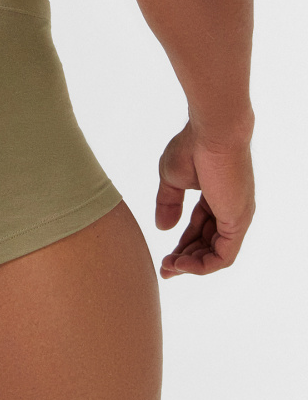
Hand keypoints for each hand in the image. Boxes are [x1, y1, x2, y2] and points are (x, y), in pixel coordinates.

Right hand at [155, 119, 254, 277]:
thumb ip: (168, 204)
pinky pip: (223, 256)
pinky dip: (203, 265)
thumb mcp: (171, 178)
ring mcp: (236, 216)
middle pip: (208, 244)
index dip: (182, 244)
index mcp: (216, 196)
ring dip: (192, 265)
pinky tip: (182, 264)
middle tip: (164, 268)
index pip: (201, 228)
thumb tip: (162, 228)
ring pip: (216, 254)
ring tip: (170, 268)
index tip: (164, 256)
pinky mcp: (237, 221)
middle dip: (185, 259)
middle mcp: (230, 209)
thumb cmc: (192, 146)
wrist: (212, 132)